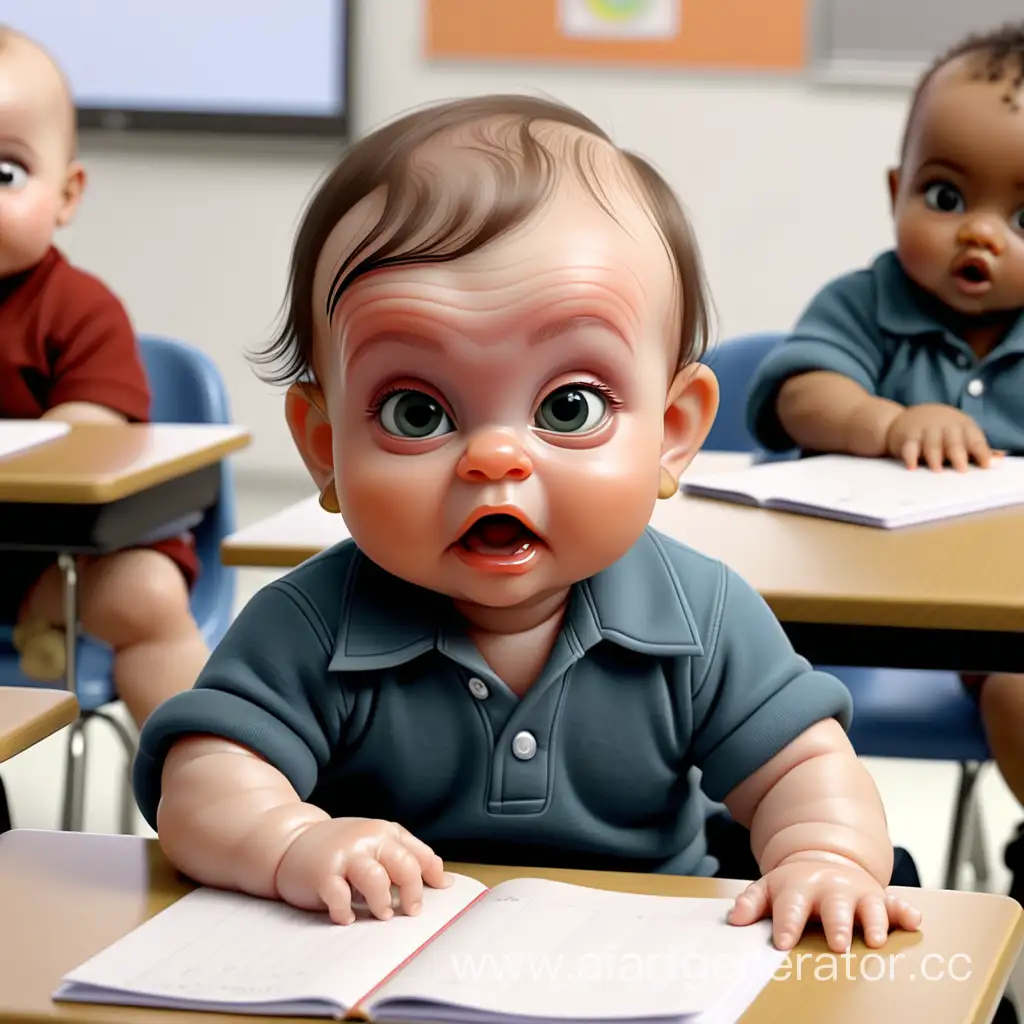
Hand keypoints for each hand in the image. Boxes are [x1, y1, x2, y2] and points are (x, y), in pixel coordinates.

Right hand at [274, 817, 449, 924]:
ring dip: (383, 902)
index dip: (432, 875)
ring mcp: (344, 855)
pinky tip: (347, 917)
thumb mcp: (374, 842)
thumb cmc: (341, 848)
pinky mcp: (322, 874)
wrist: (290, 841)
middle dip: (413, 893)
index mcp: (384, 832)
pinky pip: (339, 897)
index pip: (418, 853)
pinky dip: (346, 911)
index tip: (440, 892)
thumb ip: (406, 856)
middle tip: (411, 911)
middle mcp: (367, 839)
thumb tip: (444, 881)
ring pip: (376, 879)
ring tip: (382, 914)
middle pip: (404, 865)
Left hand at [727, 858, 921, 951]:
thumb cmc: (794, 886)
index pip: (791, 906)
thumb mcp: (769, 888)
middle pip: (834, 906)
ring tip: (876, 940)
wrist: (823, 860)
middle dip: (837, 924)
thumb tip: (734, 919)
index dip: (786, 924)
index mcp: (800, 886)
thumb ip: (751, 902)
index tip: (782, 943)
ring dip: (875, 921)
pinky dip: (905, 911)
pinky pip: (896, 903)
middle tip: (838, 945)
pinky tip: (914, 921)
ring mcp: (857, 892)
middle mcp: (831, 888)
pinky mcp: (880, 898)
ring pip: (869, 905)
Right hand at [884, 403, 998, 470]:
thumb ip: (977, 448)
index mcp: (963, 426)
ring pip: (931, 444)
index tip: (985, 465)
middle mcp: (945, 426)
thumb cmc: (943, 430)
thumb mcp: (962, 433)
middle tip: (961, 470)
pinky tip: (912, 467)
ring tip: (937, 471)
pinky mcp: (908, 436)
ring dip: (934, 457)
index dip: (981, 452)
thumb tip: (997, 459)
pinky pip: (910, 446)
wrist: (912, 417)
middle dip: (958, 455)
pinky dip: (910, 456)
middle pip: (953, 441)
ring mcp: (926, 430)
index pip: (974, 439)